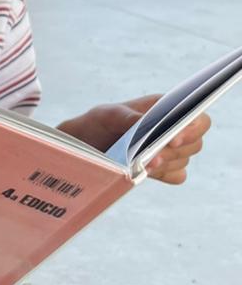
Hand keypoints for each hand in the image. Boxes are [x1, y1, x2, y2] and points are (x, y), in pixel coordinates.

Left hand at [58, 95, 210, 185]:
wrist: (86, 145)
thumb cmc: (99, 123)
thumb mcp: (108, 115)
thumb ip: (127, 117)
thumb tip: (144, 122)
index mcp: (167, 109)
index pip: (197, 117)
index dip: (191, 128)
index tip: (173, 138)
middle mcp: (173, 129)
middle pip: (195, 142)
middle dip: (175, 150)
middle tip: (154, 157)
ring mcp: (170, 150)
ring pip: (184, 159)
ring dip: (167, 163)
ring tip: (144, 165)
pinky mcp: (163, 169)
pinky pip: (176, 175)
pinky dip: (165, 174)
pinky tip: (147, 172)